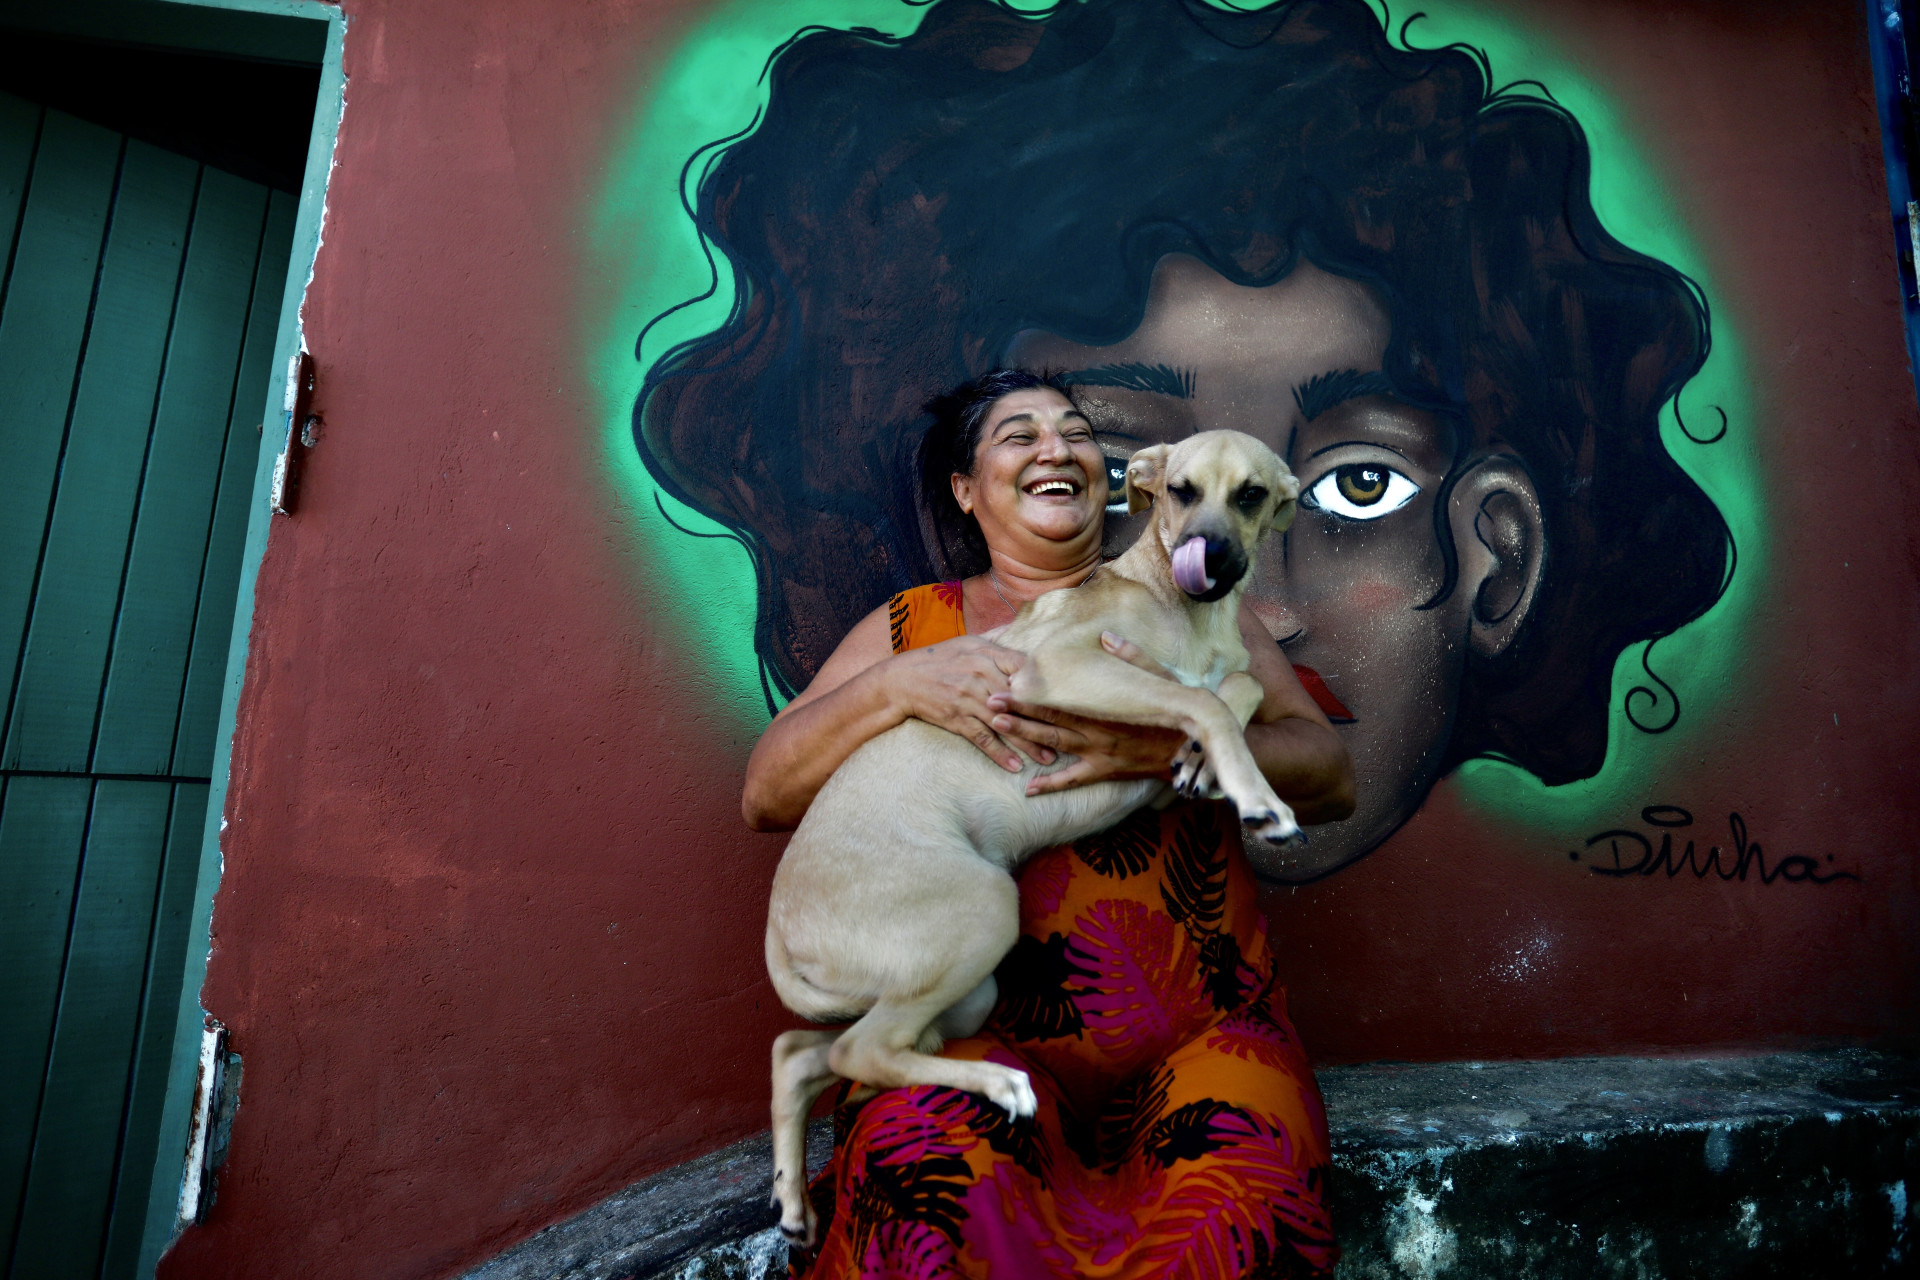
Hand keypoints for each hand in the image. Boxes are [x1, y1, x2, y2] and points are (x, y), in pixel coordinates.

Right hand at [885, 635, 1055, 771]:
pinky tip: (1015, 766)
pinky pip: (982, 738)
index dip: (1048, 686)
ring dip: (1028, 743)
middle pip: (1021, 701)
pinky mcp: (957, 718)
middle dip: (1046, 720)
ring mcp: (969, 698)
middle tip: (1069, 735)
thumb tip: (1027, 647)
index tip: (1070, 700)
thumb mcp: (970, 643)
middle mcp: (981, 675)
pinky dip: (999, 753)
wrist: (902, 679)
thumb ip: (1000, 647)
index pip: (1026, 669)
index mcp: (987, 654)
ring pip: (1006, 723)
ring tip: (1049, 757)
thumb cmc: (940, 658)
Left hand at [987, 632, 1186, 794]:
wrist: (1191, 749)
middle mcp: (1096, 729)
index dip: (1034, 688)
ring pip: (1054, 744)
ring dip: (1025, 735)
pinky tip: (1028, 789)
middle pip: (1049, 717)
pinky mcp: (1104, 771)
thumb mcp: (1158, 677)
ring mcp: (1098, 752)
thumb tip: (1107, 636)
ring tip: (996, 726)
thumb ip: (1131, 656)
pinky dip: (1051, 785)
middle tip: (988, 700)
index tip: (1008, 679)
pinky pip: (1074, 779)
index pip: (1062, 695)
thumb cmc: (1174, 711)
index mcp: (1104, 706)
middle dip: (1018, 708)